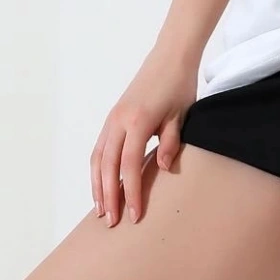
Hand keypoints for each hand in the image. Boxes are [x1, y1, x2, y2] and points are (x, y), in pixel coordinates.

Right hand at [89, 45, 198, 227]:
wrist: (170, 57)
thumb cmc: (179, 85)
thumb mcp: (181, 114)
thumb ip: (171, 142)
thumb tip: (162, 169)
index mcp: (138, 120)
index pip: (130, 165)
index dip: (130, 191)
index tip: (134, 214)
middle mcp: (120, 120)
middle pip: (107, 165)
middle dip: (108, 195)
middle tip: (112, 221)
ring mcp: (113, 118)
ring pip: (98, 158)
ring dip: (97, 185)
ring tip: (101, 210)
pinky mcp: (113, 117)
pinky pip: (99, 148)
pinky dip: (97, 169)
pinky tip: (101, 184)